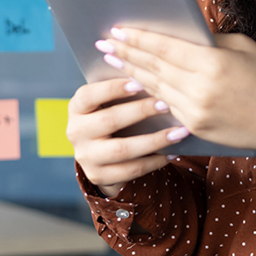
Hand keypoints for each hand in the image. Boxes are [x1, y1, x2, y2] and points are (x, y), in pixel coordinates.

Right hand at [66, 77, 189, 198]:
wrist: (101, 152)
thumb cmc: (113, 115)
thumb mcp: (109, 102)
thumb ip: (123, 91)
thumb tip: (153, 79)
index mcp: (77, 108)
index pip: (88, 95)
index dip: (112, 89)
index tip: (139, 82)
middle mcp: (76, 132)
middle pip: (109, 121)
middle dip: (140, 112)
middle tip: (166, 105)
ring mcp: (85, 156)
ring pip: (122, 149)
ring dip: (154, 140)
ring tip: (178, 132)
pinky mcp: (98, 175)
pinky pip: (130, 170)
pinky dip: (153, 162)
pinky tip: (172, 152)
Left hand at [97, 27, 255, 174]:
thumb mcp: (243, 48)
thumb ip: (209, 41)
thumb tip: (180, 34)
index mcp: (213, 63)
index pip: (165, 47)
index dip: (138, 37)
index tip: (118, 29)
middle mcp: (201, 88)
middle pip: (154, 67)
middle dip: (126, 53)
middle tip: (105, 43)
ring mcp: (196, 110)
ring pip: (154, 87)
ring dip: (132, 73)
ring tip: (113, 60)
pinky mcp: (194, 126)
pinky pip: (165, 106)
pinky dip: (148, 93)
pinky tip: (135, 84)